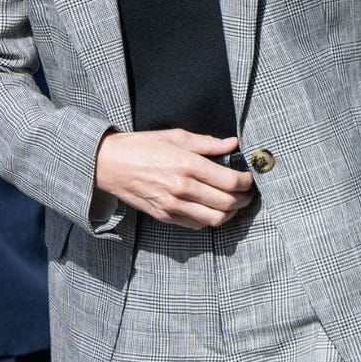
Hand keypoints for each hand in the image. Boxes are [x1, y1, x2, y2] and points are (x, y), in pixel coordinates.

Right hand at [94, 129, 254, 229]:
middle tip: (248, 193)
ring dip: (231, 213)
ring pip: (215, 219)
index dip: (247, 182)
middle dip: (244, 199)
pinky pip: (197, 225)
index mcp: (187, 164)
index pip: (230, 181)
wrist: (110, 164)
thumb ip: (207, 143)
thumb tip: (232, 144)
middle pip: (227, 203)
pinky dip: (210, 219)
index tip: (250, 178)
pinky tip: (212, 209)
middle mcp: (182, 188)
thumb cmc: (142, 146)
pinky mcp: (165, 216)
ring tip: (235, 203)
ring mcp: (173, 205)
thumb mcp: (176, 136)